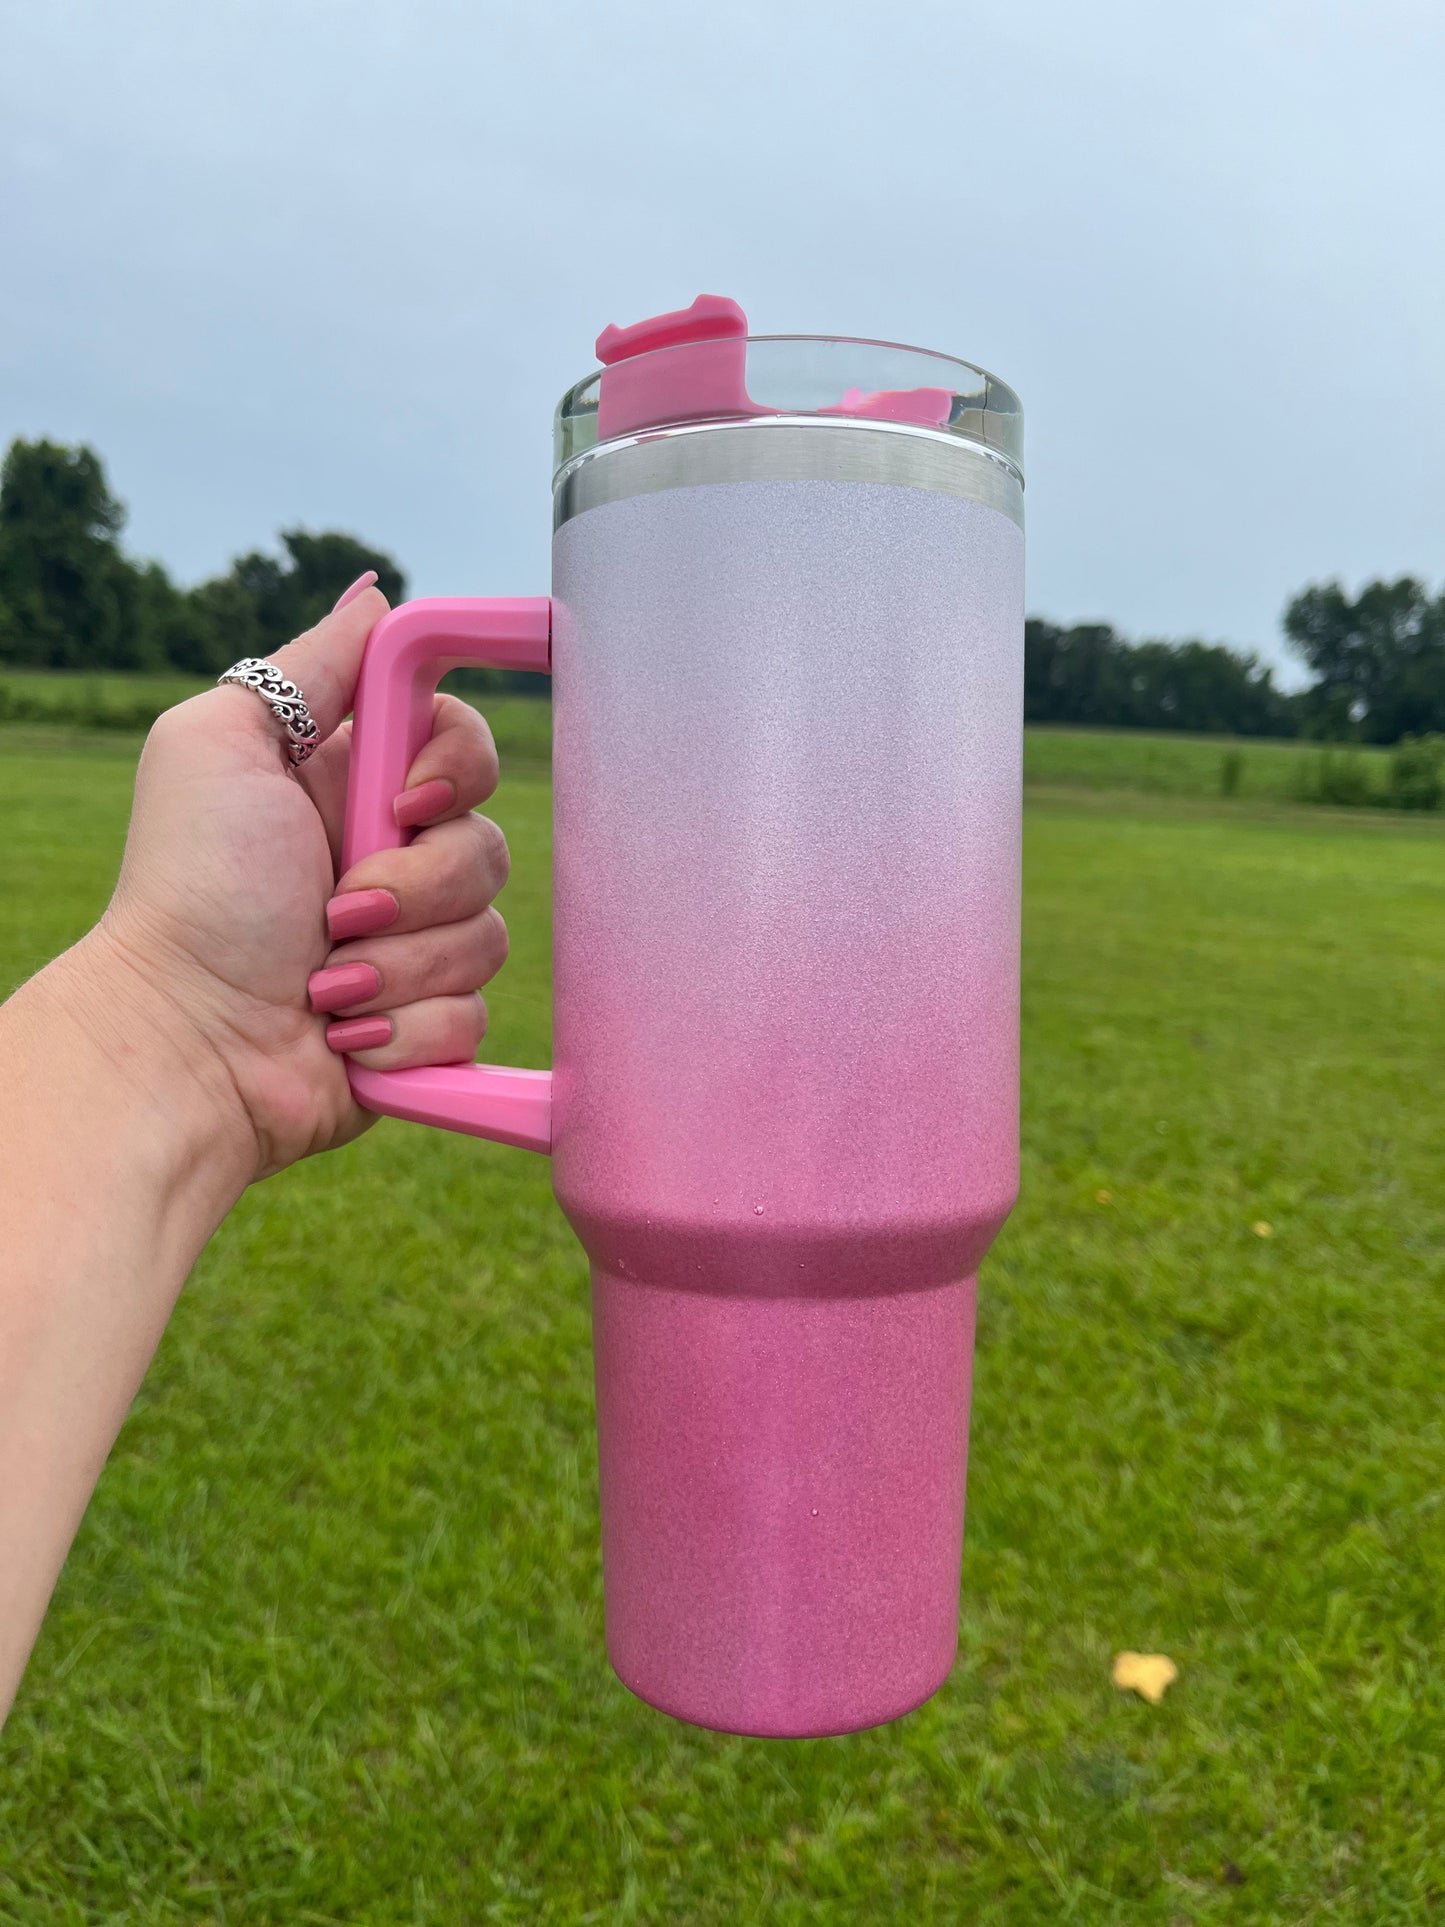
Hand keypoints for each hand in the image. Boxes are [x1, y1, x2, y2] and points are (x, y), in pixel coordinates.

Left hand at [77, 580, 508, 1180]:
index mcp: (354, 787)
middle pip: (488, 848)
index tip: (405, 802)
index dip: (456, 772)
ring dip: (396, 967)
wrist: (186, 1042)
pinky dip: (406, 1033)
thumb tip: (379, 596)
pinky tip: (343, 1037)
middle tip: (334, 909)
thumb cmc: (192, 891)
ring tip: (322, 987)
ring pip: (488, 938)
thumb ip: (307, 668)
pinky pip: (474, 1018)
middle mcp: (392, 861)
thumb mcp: (222, 745)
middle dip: (415, 888)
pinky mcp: (425, 1024)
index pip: (465, 747)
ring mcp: (411, 946)